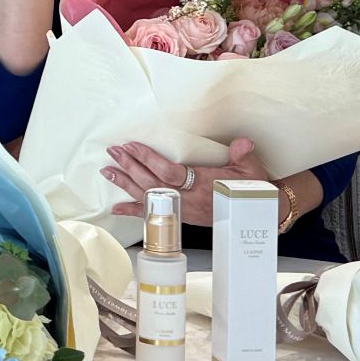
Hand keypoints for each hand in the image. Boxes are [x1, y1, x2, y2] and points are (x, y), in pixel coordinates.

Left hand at [102, 137, 268, 226]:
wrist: (252, 215)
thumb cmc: (249, 189)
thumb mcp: (250, 170)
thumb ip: (243, 155)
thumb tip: (242, 144)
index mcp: (202, 185)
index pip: (169, 173)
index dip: (149, 160)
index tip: (133, 146)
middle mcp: (188, 200)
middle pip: (152, 184)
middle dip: (130, 167)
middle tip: (113, 152)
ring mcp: (181, 210)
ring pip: (148, 197)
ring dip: (126, 183)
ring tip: (108, 171)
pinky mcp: (179, 217)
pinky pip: (152, 214)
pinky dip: (133, 211)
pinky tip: (116, 207)